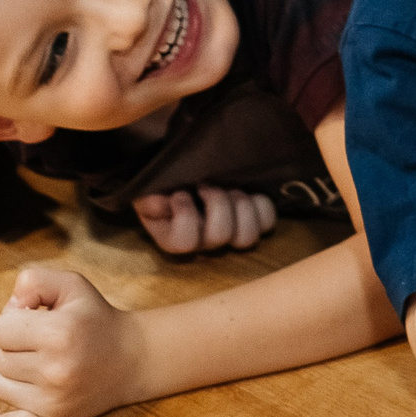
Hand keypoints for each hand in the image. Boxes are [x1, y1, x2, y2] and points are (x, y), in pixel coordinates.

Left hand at [0, 267, 147, 416]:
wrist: (133, 358)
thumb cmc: (95, 318)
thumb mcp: (71, 284)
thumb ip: (33, 280)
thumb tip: (8, 308)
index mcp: (58, 332)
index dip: (11, 320)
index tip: (33, 320)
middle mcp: (54, 369)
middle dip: (13, 346)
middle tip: (41, 342)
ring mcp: (52, 401)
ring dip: (11, 374)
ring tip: (40, 364)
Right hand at [132, 185, 277, 254]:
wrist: (185, 173)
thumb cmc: (164, 183)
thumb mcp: (148, 189)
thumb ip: (149, 199)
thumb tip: (164, 205)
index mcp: (174, 238)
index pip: (184, 243)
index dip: (185, 214)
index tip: (180, 192)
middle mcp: (204, 243)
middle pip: (220, 237)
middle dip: (217, 202)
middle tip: (208, 184)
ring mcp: (230, 235)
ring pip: (247, 237)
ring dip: (242, 206)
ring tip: (231, 188)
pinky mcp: (253, 222)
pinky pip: (268, 224)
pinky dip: (262, 206)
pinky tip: (249, 192)